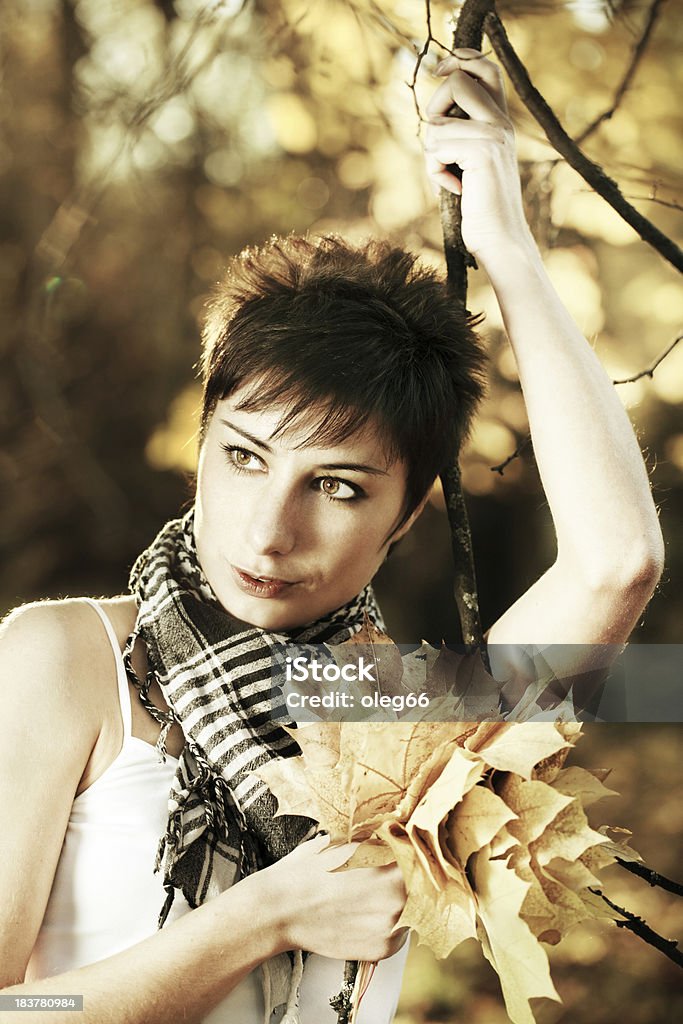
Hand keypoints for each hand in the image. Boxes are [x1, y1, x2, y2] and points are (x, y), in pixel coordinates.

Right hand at [266, 834, 407, 960]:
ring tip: (374, 893)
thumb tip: (399, 831)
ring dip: (402, 900)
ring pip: (414, 908)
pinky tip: (369, 913)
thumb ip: (378, 840)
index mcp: (392, 863)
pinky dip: (391, 923)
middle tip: (390, 870)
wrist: (280, 909)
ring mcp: (393, 927)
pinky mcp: (384, 949)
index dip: (413, 849)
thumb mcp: (345, 842)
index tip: (407, 848)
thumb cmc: (309, 871)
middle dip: (408, 875)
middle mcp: (399, 898)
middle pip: (421, 883)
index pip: (420, 854)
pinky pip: (401, 932)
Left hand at [424, 49, 531, 261]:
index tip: (440, 69)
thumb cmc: (480, 206)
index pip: (486, 68)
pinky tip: (454, 189)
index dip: (461, 59)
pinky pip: (436, 147)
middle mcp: (501, 122)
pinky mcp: (483, 152)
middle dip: (435, 110)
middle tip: (440, 145)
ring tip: (449, 178)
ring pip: (438, 122)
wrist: (500, 238)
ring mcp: (495, 135)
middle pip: (457, 82)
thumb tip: (434, 115)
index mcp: (501, 120)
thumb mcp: (469, 163)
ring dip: (432, 155)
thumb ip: (461, 134)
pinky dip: (435, 173)